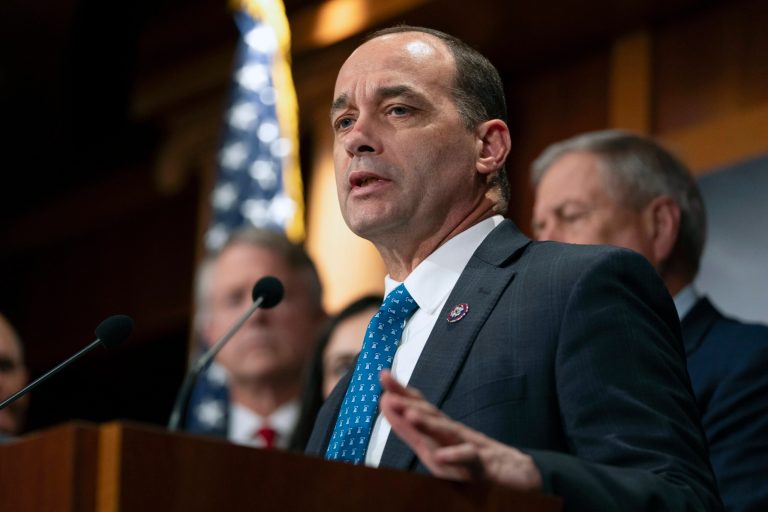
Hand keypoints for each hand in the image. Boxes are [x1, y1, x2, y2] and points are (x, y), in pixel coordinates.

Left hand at [379, 370, 541, 490]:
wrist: (518, 473)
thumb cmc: (477, 460)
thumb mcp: (444, 449)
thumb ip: (421, 434)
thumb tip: (398, 412)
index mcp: (442, 431)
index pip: (420, 408)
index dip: (402, 392)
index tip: (383, 375)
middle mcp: (454, 434)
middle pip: (430, 415)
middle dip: (408, 404)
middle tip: (387, 393)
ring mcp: (470, 446)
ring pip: (448, 433)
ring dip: (429, 424)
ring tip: (410, 415)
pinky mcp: (485, 465)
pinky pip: (470, 459)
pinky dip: (456, 455)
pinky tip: (442, 454)